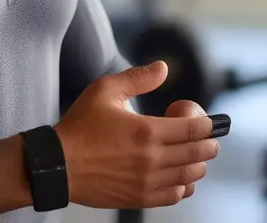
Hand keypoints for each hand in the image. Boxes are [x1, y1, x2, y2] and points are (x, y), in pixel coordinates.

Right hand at [55, 62, 220, 209]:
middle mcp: (152, 159)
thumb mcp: (105, 91)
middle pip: (199, 153)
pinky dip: (184, 185)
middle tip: (204, 136)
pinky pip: (176, 195)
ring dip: (198, 163)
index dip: (207, 122)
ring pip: (191, 175)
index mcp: (147, 131)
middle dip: (208, 142)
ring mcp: (147, 182)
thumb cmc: (79, 127)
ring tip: (190, 153)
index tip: (206, 119)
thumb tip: (164, 68)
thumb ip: (138, 78)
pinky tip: (177, 175)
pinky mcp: (140, 198)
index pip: (195, 128)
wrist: (58, 165)